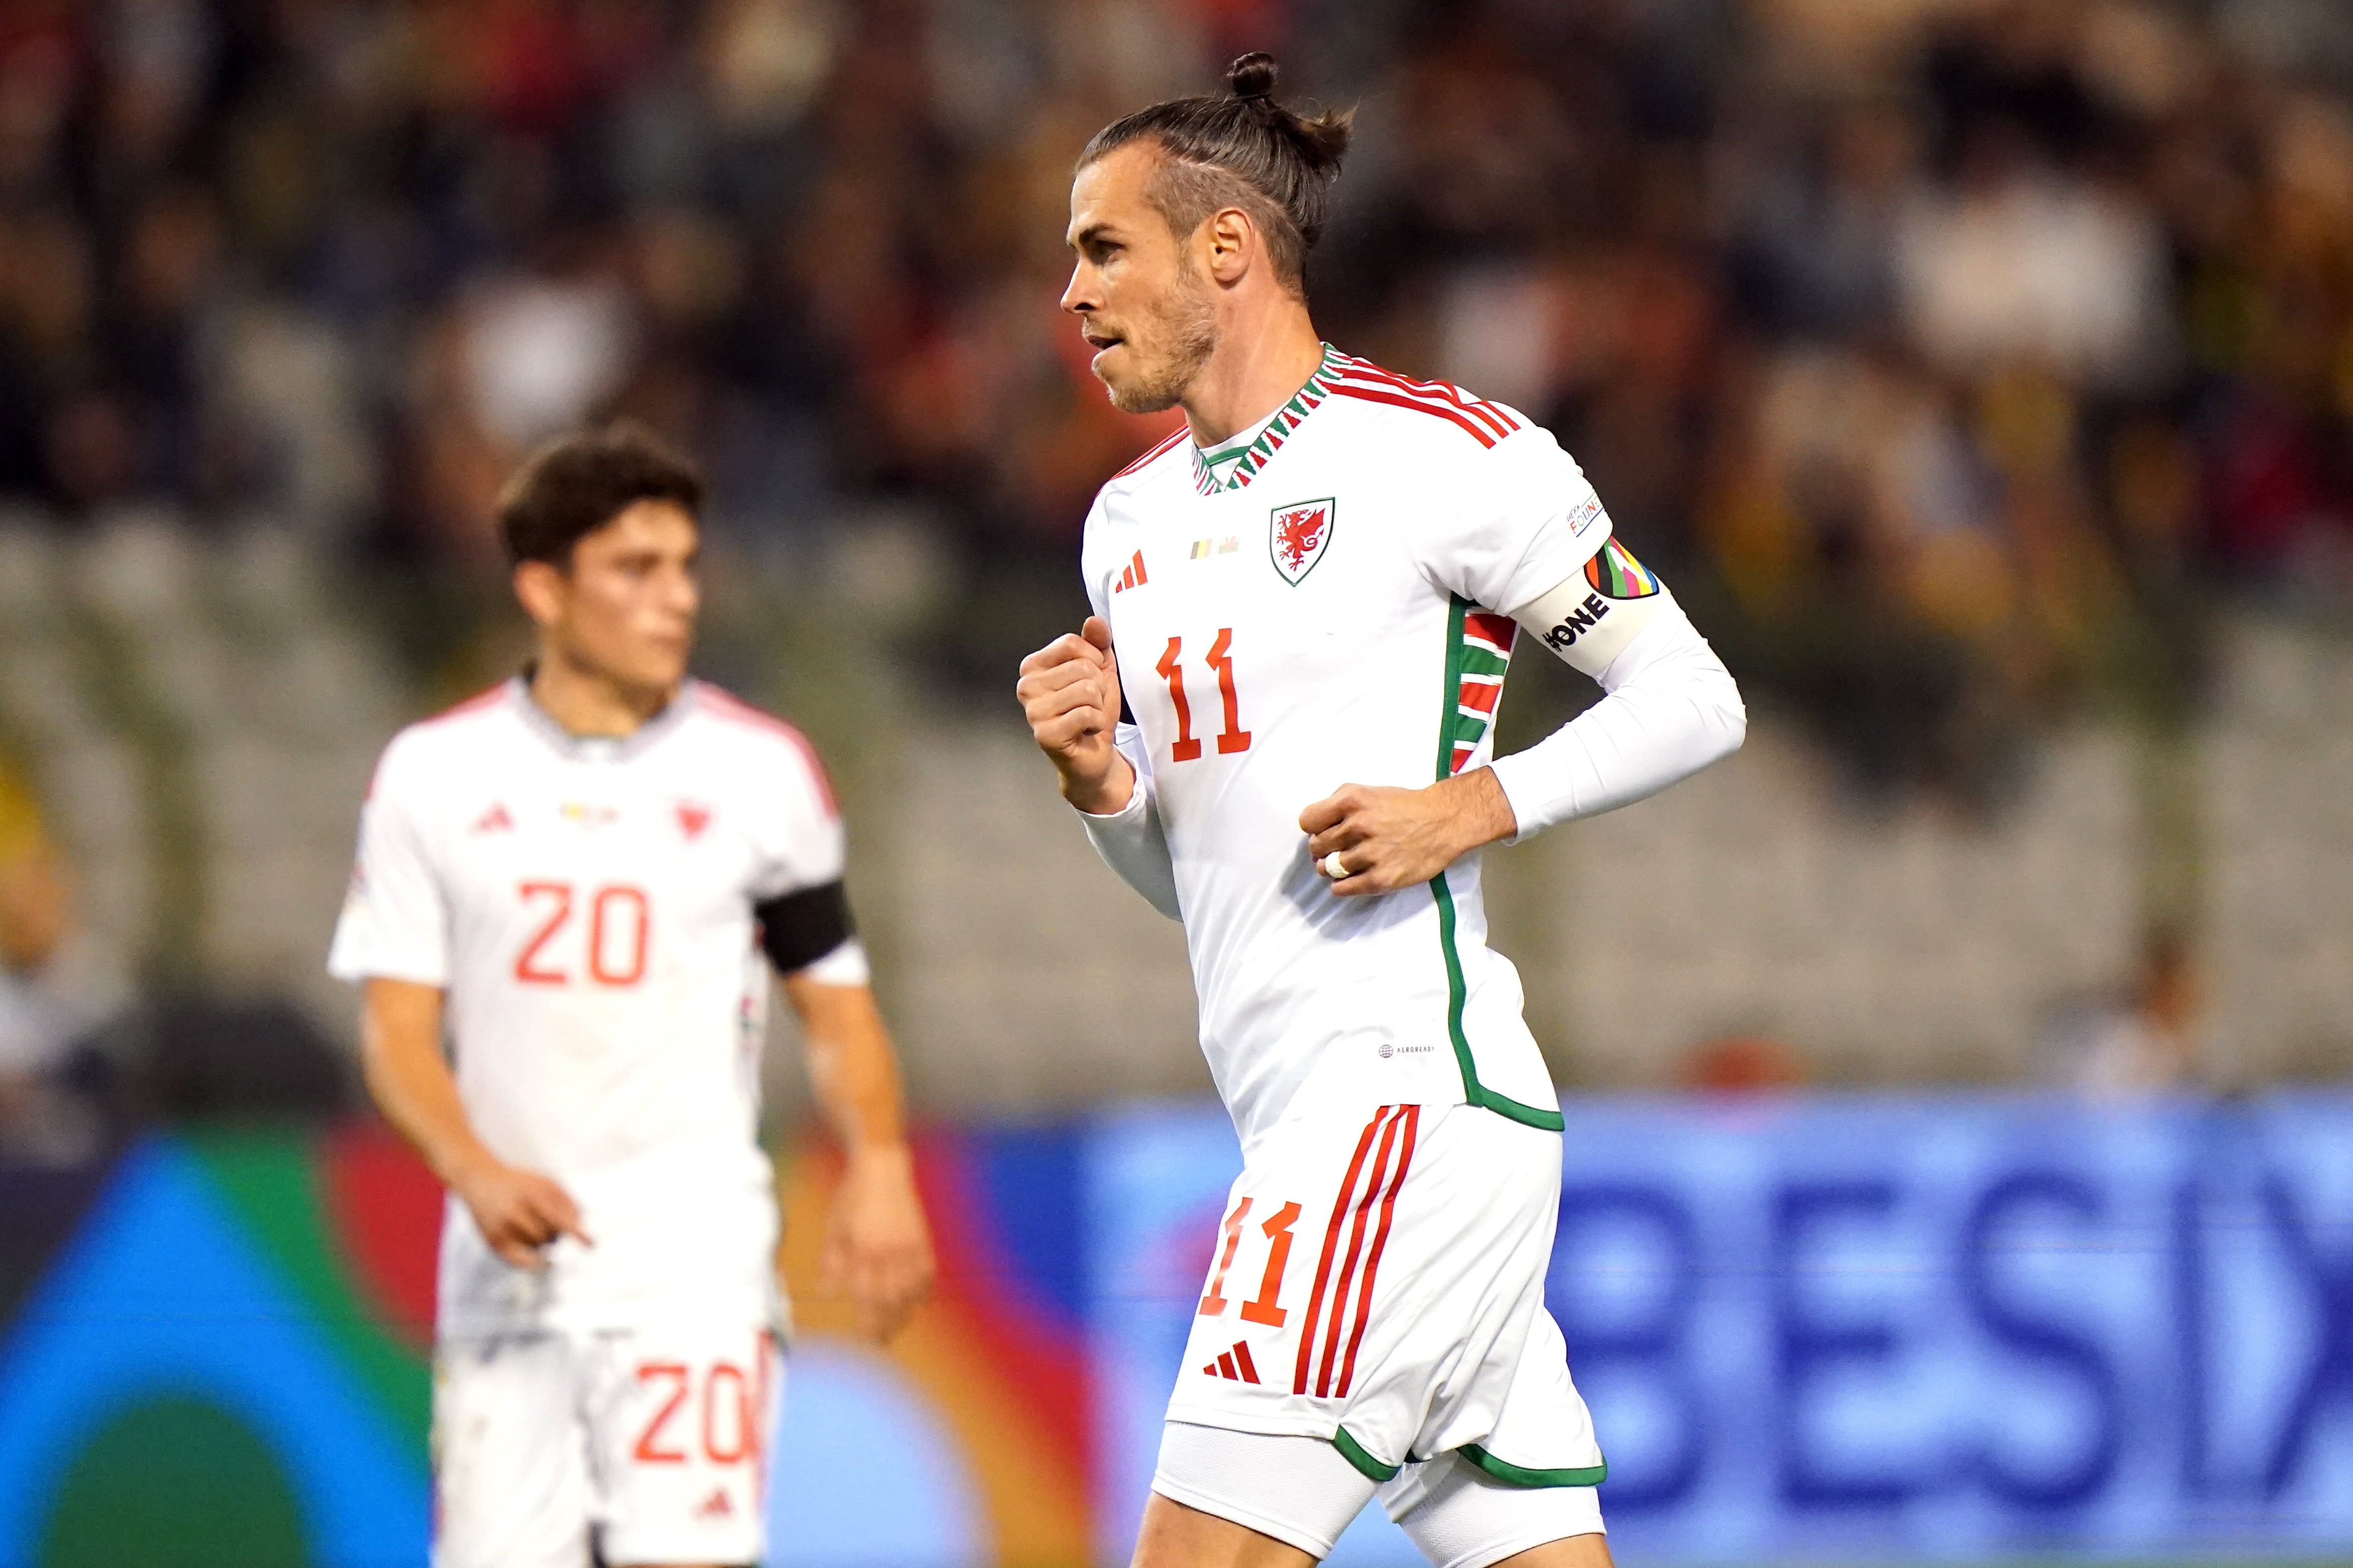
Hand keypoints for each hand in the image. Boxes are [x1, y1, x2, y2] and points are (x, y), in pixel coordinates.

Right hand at [448, 1155, 590, 1270]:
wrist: (481, 1181)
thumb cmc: (521, 1183)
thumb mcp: (546, 1182)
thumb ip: (566, 1202)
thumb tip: (579, 1227)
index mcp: (531, 1194)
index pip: (558, 1218)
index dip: (575, 1232)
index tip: (591, 1245)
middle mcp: (514, 1212)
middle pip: (550, 1236)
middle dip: (555, 1232)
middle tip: (546, 1221)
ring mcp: (502, 1228)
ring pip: (537, 1248)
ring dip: (542, 1242)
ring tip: (531, 1225)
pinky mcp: (493, 1242)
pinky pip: (519, 1260)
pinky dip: (534, 1263)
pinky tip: (546, 1263)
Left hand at [820, 1144, 935, 1343]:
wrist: (883, 1167)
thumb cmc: (851, 1198)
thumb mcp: (834, 1228)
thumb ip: (832, 1262)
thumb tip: (826, 1292)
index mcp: (864, 1248)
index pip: (867, 1295)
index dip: (868, 1321)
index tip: (864, 1339)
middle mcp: (890, 1251)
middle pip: (891, 1299)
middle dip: (886, 1324)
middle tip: (879, 1342)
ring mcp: (910, 1246)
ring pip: (911, 1290)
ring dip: (904, 1312)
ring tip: (895, 1328)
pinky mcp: (923, 1239)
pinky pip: (926, 1273)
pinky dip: (922, 1290)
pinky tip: (915, 1303)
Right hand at [1017, 617, 1134, 813]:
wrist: (1094, 753)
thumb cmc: (1092, 708)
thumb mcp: (1100, 669)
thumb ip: (1097, 642)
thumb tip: (1094, 620)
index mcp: (1033, 666)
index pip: (1072, 643)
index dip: (1094, 660)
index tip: (1091, 680)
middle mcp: (1026, 686)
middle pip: (1082, 667)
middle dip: (1098, 687)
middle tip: (1089, 704)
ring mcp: (1033, 711)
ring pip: (1086, 689)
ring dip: (1097, 705)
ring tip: (1087, 717)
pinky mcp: (1045, 734)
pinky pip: (1086, 713)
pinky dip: (1095, 722)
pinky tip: (1086, 730)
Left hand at [1299, 767, 1517, 896]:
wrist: (1444, 821)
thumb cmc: (1403, 806)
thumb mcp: (1367, 791)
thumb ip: (1337, 804)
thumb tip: (1313, 826)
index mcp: (1351, 800)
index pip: (1307, 821)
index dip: (1313, 828)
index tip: (1322, 831)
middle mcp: (1359, 826)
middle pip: (1316, 847)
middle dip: (1322, 849)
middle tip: (1336, 849)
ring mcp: (1370, 854)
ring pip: (1328, 869)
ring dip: (1332, 868)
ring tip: (1345, 864)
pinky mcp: (1382, 878)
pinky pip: (1343, 888)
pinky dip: (1340, 886)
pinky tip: (1349, 880)